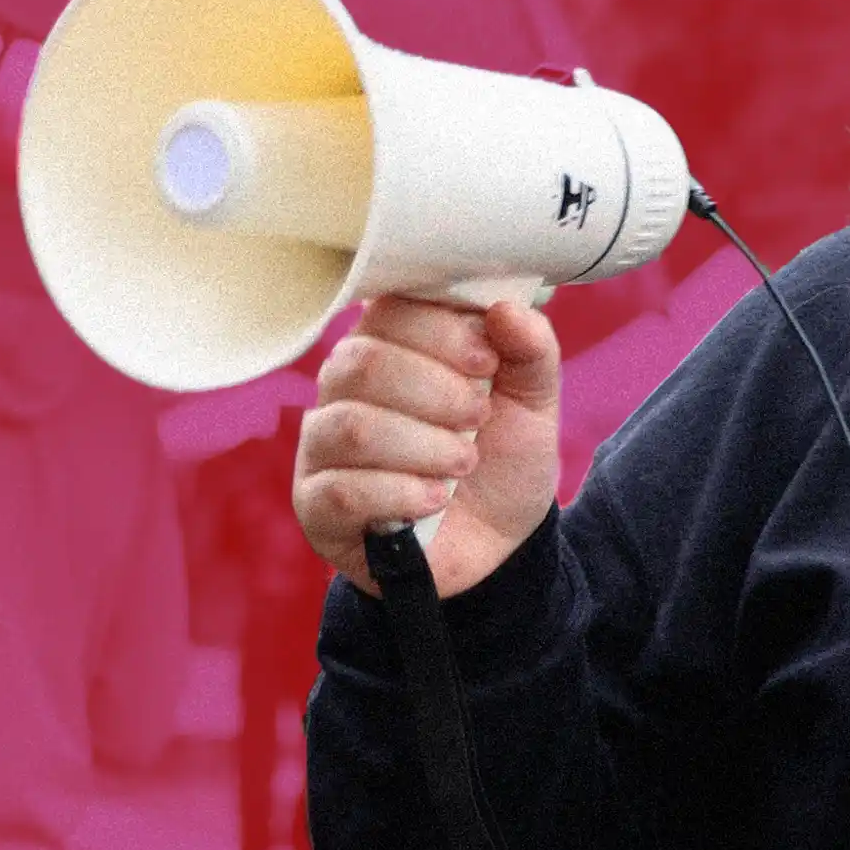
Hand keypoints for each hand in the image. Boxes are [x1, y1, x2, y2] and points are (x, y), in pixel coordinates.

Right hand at [293, 297, 561, 598]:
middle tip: (478, 417)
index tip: (487, 362)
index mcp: (391, 344)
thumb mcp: (533, 399)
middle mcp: (344, 387)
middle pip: (362, 363)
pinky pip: (339, 490)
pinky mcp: (316, 504)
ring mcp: (322, 446)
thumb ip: (530, 348)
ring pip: (350, 427)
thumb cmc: (503, 457)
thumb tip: (506, 306)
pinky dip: (400, 493)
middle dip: (435, 391)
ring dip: (423, 446)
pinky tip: (435, 499)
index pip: (389, 309)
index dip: (440, 330)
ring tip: (464, 461)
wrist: (499, 543)